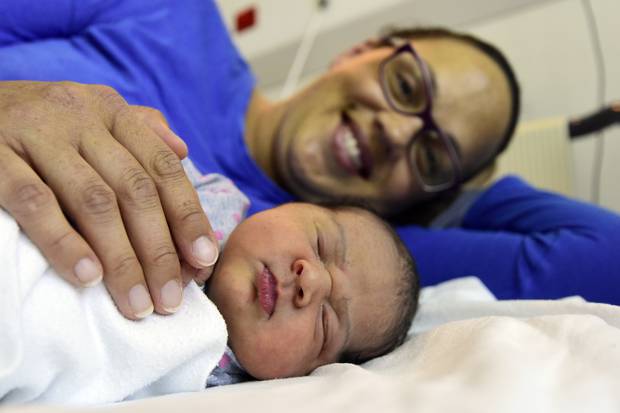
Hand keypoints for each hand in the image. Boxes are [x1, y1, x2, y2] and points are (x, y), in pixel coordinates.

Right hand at [0, 81, 218, 318]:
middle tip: (170, 299)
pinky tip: (87, 277)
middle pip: (135, 190)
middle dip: (159, 250)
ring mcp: (35, 134)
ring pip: (94, 202)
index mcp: (110, 111)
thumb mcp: (90, 116)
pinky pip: (35, 202)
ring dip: (121, 259)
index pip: (162, 168)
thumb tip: (184, 152)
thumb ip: (139, 131)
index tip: (204, 261)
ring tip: (137, 303)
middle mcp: (79, 117)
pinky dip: (64, 242)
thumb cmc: (39, 124)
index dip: (187, 216)